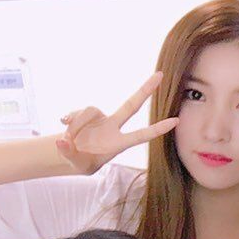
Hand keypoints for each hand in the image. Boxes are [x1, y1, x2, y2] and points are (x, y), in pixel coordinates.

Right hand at [55, 72, 178, 174]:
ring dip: (77, 124)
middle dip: (145, 90)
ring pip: (89, 110)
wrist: (71, 153)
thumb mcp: (77, 164)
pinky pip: (78, 112)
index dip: (158, 129)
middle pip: (132, 105)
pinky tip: (64, 126)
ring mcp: (101, 119)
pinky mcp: (87, 114)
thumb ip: (70, 153)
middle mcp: (113, 127)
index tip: (176, 121)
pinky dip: (70, 120)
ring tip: (69, 138)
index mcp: (118, 143)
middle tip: (160, 74)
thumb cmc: (82, 162)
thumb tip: (63, 141)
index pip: (142, 135)